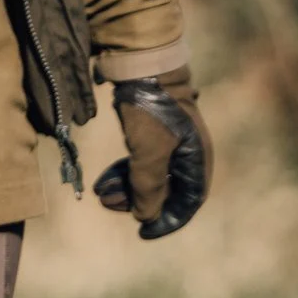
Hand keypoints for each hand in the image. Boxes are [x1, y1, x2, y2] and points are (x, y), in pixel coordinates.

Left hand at [94, 67, 209, 239]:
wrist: (142, 64)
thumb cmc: (151, 110)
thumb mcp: (148, 154)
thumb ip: (149, 189)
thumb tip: (146, 216)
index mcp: (197, 160)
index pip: (188, 202)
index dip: (167, 220)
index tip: (144, 233)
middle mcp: (188, 154)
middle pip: (165, 191)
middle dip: (136, 201)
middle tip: (109, 204)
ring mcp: (171, 142)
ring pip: (149, 176)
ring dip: (125, 188)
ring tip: (99, 194)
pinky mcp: (154, 132)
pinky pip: (141, 162)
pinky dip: (124, 173)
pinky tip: (103, 180)